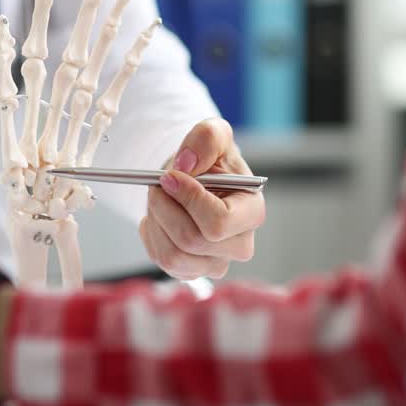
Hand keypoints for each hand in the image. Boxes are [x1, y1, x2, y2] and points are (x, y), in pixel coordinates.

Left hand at [139, 117, 265, 279]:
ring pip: (173, 255)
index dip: (188, 200)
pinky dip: (152, 236)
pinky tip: (160, 218)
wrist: (195, 178)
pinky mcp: (193, 271)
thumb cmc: (209, 160)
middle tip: (157, 185)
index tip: (169, 177)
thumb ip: (206, 138)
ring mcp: (216, 262)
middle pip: (191, 240)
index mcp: (252, 212)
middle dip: (164, 208)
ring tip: (159, 200)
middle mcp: (239, 244)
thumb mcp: (212, 135)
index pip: (218, 222)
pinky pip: (162, 262)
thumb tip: (187, 165)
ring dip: (156, 222)